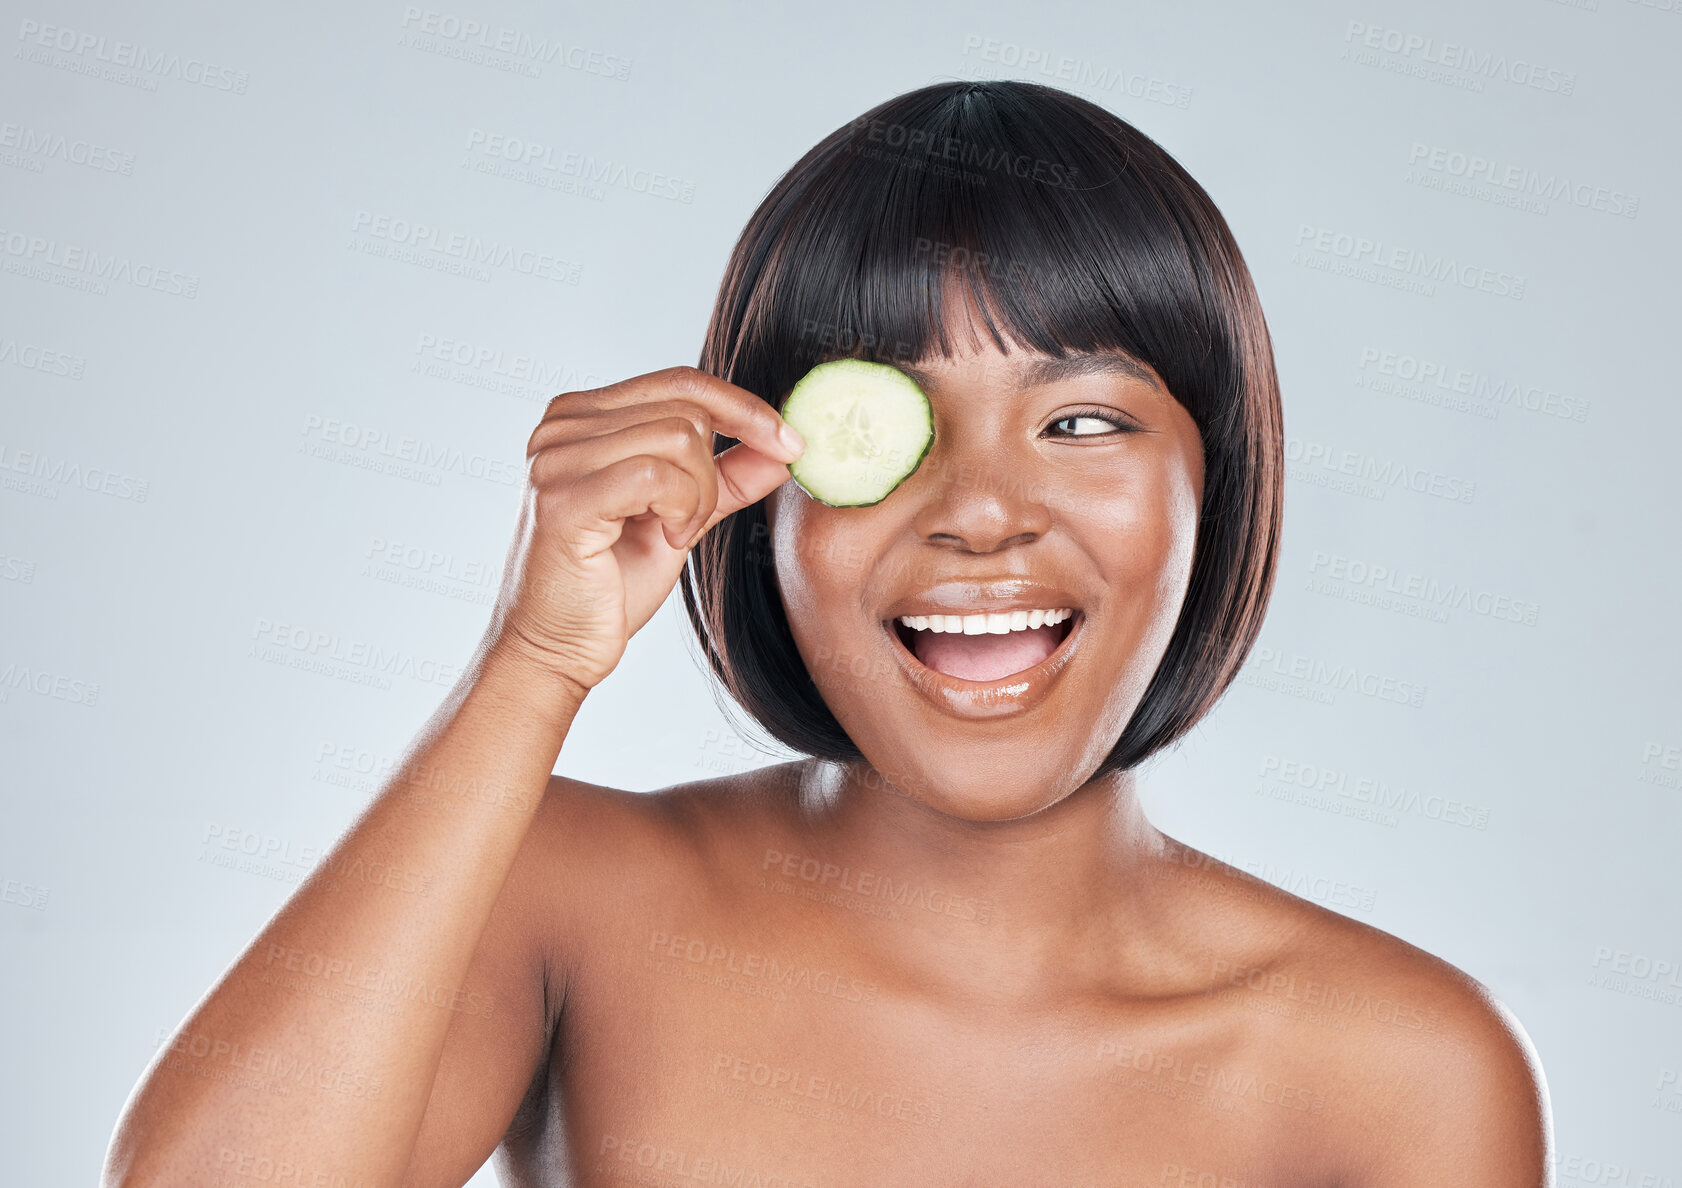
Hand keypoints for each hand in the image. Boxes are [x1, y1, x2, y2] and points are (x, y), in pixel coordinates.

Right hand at [483, 366, 804, 693]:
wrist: (556, 648)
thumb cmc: (609, 586)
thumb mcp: (682, 517)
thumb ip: (726, 477)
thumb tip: (785, 448)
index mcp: (582, 417)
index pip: (680, 382)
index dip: (743, 407)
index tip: (790, 443)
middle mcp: (560, 427)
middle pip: (685, 409)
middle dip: (712, 473)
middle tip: (690, 524)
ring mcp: (556, 459)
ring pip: (678, 438)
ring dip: (697, 497)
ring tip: (672, 535)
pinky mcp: (563, 499)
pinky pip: (656, 476)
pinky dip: (681, 510)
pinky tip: (666, 540)